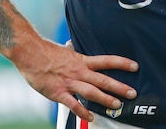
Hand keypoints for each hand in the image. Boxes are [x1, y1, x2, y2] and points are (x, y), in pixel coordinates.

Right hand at [15, 37, 138, 122]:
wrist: (30, 53)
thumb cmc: (46, 52)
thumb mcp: (66, 50)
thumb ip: (74, 52)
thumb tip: (75, 47)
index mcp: (82, 60)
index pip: (106, 61)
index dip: (122, 63)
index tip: (135, 66)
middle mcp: (79, 71)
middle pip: (103, 79)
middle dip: (119, 87)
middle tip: (132, 93)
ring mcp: (69, 82)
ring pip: (92, 92)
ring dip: (105, 99)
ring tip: (117, 105)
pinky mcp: (59, 92)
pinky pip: (73, 104)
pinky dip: (82, 111)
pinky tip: (91, 117)